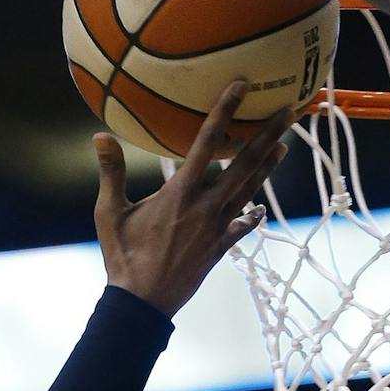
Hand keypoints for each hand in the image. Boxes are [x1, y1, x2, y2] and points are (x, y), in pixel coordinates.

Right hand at [94, 81, 292, 317]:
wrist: (141, 303)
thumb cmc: (122, 257)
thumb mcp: (109, 214)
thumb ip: (111, 173)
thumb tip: (100, 136)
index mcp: (180, 193)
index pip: (207, 143)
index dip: (225, 112)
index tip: (242, 86)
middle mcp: (205, 206)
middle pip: (243, 164)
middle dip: (268, 135)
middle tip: (289, 111)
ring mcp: (216, 227)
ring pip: (248, 190)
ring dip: (266, 168)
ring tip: (283, 147)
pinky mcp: (219, 248)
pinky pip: (242, 227)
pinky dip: (252, 216)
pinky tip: (261, 208)